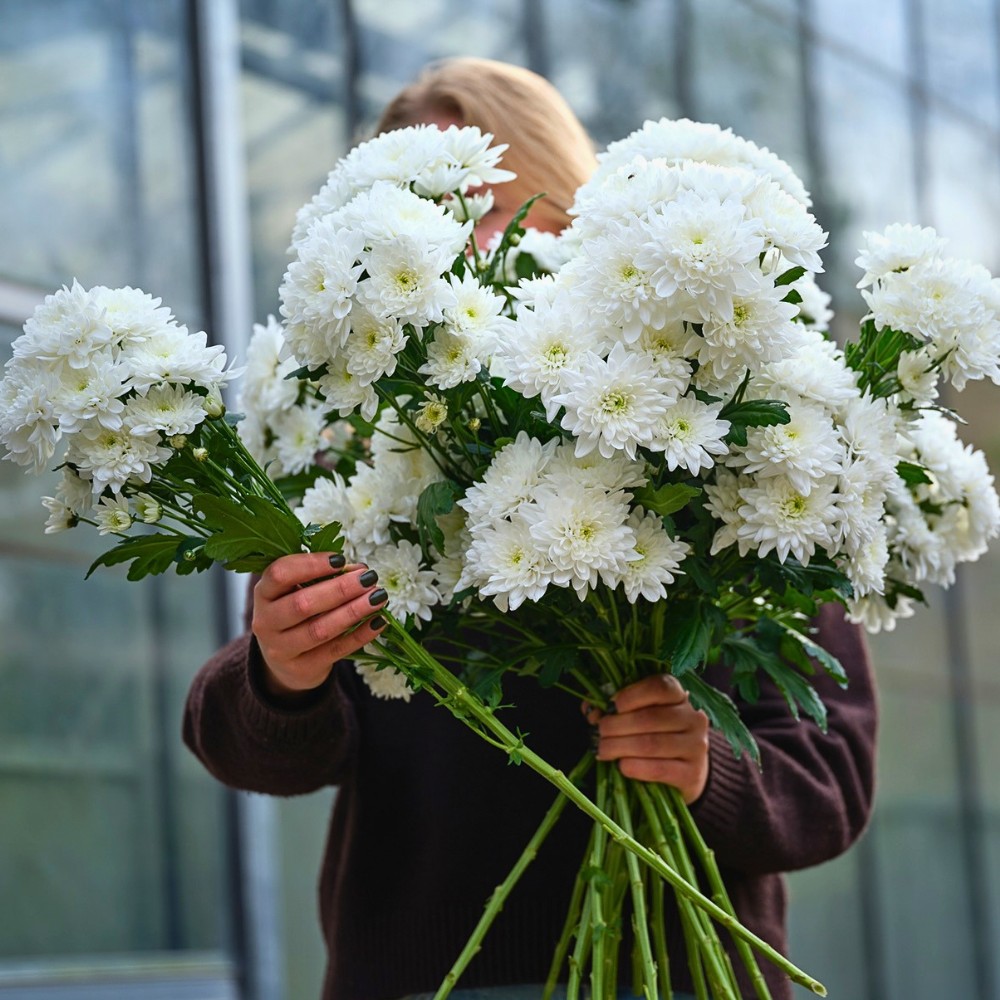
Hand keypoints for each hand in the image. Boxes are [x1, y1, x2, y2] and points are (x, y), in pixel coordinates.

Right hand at [251, 552, 387, 700]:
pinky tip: (378, 622)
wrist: (285, 663)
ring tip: (378, 597)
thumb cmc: (296, 616)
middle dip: (340, 589)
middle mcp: (265, 621)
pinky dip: (360, 635)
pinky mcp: (302, 669)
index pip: (280, 574)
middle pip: (302, 604)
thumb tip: (359, 570)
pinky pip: (335, 650)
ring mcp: (281, 649)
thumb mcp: (296, 593)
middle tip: (368, 578)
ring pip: (319, 630)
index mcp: (263, 593)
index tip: (341, 560)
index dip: (311, 565)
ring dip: (353, 611)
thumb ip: (321, 578)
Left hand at [589, 674, 709, 803]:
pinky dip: (635, 767)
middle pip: (651, 718)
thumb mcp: (638, 714)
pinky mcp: (692, 773)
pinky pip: (659, 769)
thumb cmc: (656, 733)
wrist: (686, 769)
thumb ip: (614, 708)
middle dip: (617, 725)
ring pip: (652, 744)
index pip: (659, 687)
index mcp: (679, 695)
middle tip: (599, 732)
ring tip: (603, 750)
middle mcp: (693, 717)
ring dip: (621, 747)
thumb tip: (592, 710)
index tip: (611, 706)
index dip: (631, 695)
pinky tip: (622, 765)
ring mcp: (696, 745)